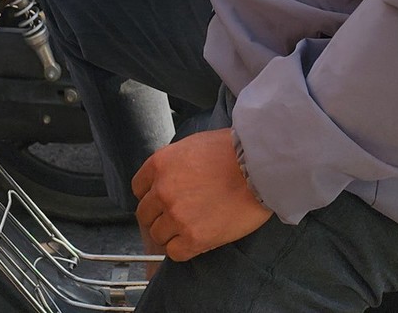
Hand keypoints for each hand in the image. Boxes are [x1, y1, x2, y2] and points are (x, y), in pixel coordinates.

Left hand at [133, 130, 270, 261]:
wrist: (259, 166)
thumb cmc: (233, 151)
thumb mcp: (192, 145)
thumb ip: (174, 164)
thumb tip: (170, 178)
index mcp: (160, 164)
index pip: (138, 188)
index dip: (151, 196)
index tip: (161, 201)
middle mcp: (162, 190)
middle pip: (145, 214)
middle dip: (159, 216)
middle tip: (177, 216)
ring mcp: (176, 215)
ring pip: (158, 235)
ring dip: (171, 233)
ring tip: (191, 227)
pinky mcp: (194, 237)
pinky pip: (175, 252)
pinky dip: (183, 249)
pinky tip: (196, 239)